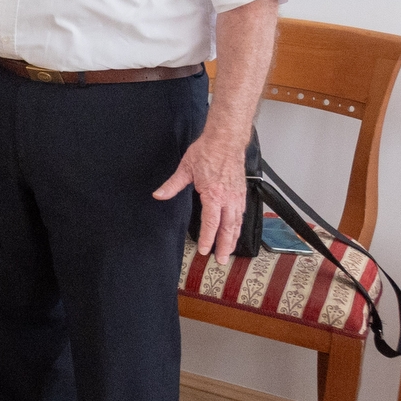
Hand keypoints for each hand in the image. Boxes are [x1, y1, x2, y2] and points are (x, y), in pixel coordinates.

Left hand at [155, 131, 245, 259]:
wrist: (226, 140)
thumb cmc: (207, 152)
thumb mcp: (185, 169)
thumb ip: (172, 185)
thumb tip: (158, 195)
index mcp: (214, 195)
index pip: (211, 223)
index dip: (208, 239)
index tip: (205, 250)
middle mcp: (229, 198)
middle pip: (228, 228)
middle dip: (224, 246)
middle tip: (220, 260)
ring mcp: (237, 196)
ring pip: (237, 223)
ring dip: (233, 238)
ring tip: (228, 251)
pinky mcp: (241, 192)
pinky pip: (241, 213)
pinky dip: (238, 225)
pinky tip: (235, 230)